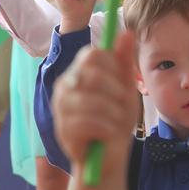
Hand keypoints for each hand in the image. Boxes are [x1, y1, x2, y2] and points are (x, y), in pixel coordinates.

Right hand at [52, 33, 137, 177]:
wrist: (108, 157)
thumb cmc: (116, 120)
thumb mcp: (125, 88)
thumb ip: (124, 61)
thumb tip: (127, 31)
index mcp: (79, 72)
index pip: (92, 54)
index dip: (113, 66)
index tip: (123, 82)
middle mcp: (65, 85)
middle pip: (91, 73)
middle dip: (115, 91)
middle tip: (122, 105)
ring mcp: (61, 107)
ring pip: (91, 99)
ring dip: (113, 112)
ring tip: (116, 122)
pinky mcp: (61, 128)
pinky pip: (88, 121)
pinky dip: (105, 128)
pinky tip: (107, 134)